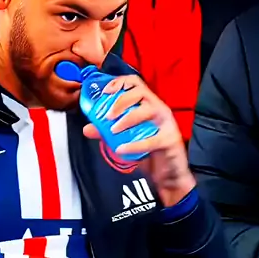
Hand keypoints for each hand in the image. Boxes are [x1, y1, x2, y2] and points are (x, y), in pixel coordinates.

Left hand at [83, 74, 195, 206]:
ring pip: (148, 110)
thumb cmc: (149, 152)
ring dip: (127, 119)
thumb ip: (106, 132)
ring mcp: (167, 123)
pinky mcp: (170, 140)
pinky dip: (134, 145)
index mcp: (148, 104)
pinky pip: (152, 140)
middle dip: (121, 101)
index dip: (119, 83)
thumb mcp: (124, 139)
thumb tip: (87, 128)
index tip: (105, 92)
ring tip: (113, 130)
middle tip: (107, 116)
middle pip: (140, 92)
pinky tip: (121, 149)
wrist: (169, 174)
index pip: (135, 83)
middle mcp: (159, 109)